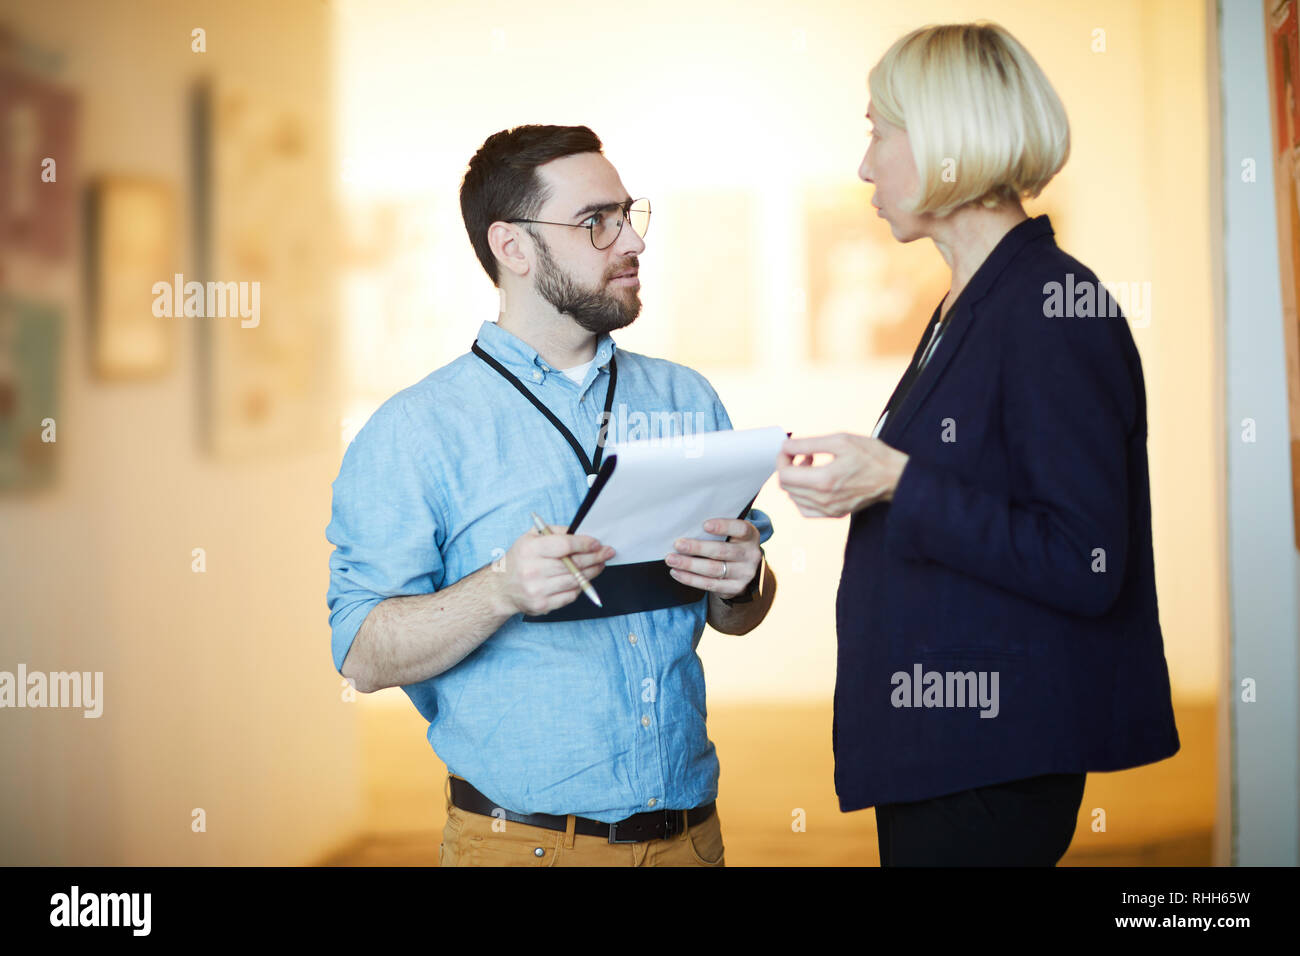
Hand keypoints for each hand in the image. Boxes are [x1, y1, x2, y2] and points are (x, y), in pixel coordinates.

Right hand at [495, 525, 614, 615]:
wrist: (501, 588)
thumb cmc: (520, 559)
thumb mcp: (530, 537)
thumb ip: (554, 532)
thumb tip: (580, 532)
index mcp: (529, 550)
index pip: (564, 546)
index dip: (584, 544)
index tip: (597, 543)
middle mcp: (532, 570)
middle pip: (573, 564)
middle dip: (595, 557)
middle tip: (607, 553)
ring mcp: (537, 590)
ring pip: (575, 581)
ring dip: (592, 572)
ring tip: (600, 564)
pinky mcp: (542, 605)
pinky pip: (570, 595)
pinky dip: (579, 587)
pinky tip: (583, 579)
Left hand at [665, 518, 760, 598]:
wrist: (744, 569)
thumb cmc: (731, 544)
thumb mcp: (732, 534)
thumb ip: (718, 529)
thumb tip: (687, 525)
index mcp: (751, 536)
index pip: (740, 529)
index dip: (723, 527)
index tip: (704, 525)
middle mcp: (751, 555)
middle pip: (721, 551)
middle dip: (697, 548)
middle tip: (677, 544)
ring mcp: (745, 573)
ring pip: (713, 569)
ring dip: (689, 565)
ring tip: (671, 559)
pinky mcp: (736, 588)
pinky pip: (710, 584)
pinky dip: (690, 579)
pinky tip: (676, 572)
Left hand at [776, 433, 909, 517]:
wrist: (894, 476)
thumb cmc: (871, 456)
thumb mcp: (840, 440)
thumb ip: (808, 444)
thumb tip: (785, 446)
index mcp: (824, 480)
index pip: (785, 475)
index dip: (782, 459)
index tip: (790, 448)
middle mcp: (824, 500)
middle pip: (786, 486)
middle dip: (788, 466)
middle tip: (804, 453)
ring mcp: (829, 510)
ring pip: (793, 497)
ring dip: (795, 479)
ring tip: (811, 464)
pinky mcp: (834, 514)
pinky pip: (805, 510)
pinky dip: (801, 496)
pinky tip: (812, 483)